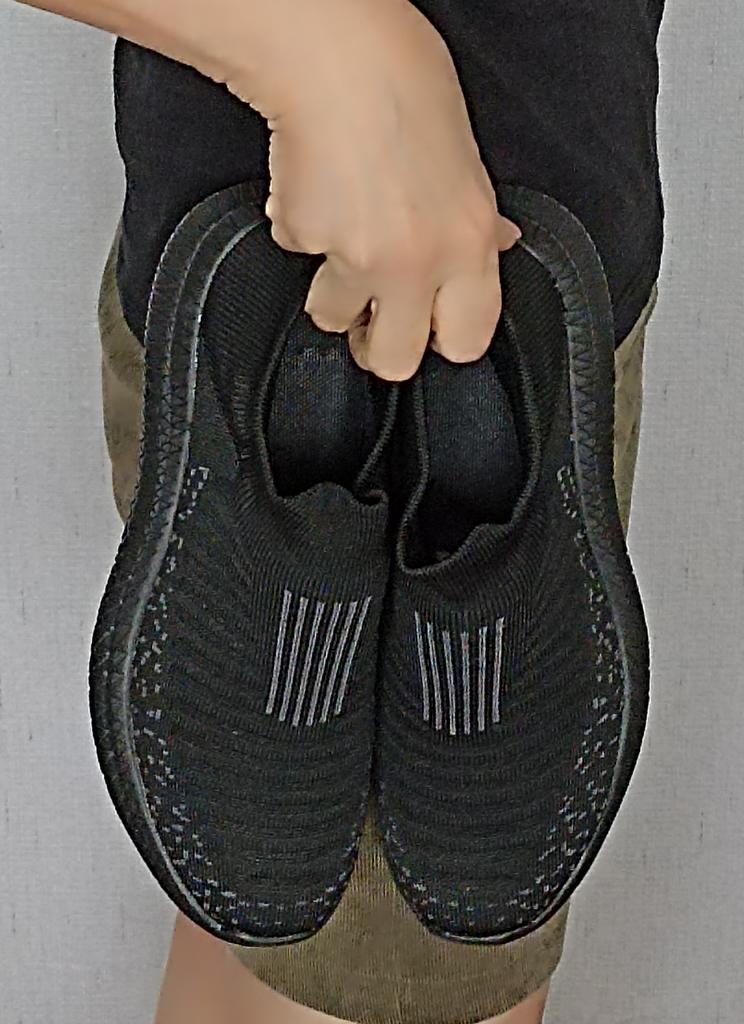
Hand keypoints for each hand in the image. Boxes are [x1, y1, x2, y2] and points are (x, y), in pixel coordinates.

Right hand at [222, 0, 521, 380]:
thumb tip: (497, 244)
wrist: (333, 50)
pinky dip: (300, 232)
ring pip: (333, 318)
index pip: (468, 340)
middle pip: (395, 361)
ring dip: (331, 289)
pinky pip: (297, 258)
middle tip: (371, 314)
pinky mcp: (304, 238)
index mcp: (469, 242)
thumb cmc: (402, 83)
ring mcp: (358, 255)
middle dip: (377, 344)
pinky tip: (314, 189)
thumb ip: (477, 219)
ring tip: (338, 233)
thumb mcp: (466, 158)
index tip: (429, 328)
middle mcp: (419, 261)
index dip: (443, 341)